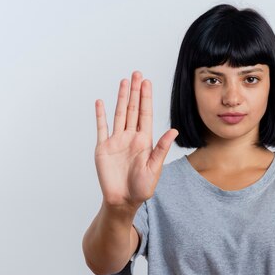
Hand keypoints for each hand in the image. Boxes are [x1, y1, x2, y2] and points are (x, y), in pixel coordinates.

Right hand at [94, 71, 178, 209]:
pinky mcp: (103, 148)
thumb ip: (162, 149)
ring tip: (124, 81)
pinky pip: (101, 128)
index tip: (147, 82)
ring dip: (121, 98)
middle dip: (135, 91)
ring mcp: (116, 141)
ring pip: (119, 114)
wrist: (123, 201)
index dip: (146, 98)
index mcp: (144, 141)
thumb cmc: (142, 188)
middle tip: (137, 74)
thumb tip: (174, 131)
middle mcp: (130, 137)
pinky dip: (100, 115)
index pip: (145, 114)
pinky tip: (101, 102)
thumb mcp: (154, 169)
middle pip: (133, 109)